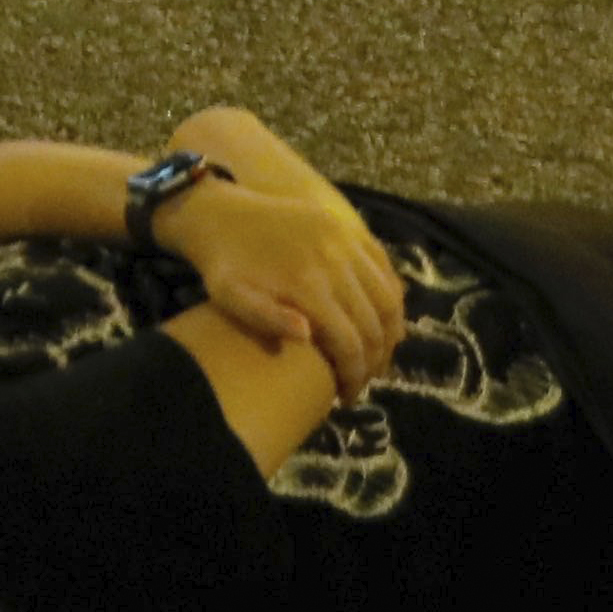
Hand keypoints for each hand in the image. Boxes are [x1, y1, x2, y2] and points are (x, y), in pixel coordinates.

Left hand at [160, 173, 405, 393]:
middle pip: (375, 323)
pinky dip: (392, 294)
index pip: (350, 342)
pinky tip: (383, 317)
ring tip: (377, 355)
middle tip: (363, 380)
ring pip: (388, 295)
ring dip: (391, 331)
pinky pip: (384, 264)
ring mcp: (345, 239)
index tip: (347, 397)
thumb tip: (306, 336)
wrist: (220, 214)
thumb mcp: (231, 297)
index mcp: (307, 283)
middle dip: (374, 360)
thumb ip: (266, 318)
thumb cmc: (224, 267)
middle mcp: (335, 259)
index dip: (354, 375)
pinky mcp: (347, 226)